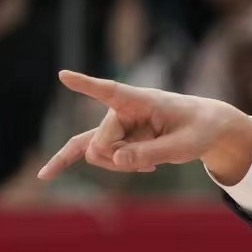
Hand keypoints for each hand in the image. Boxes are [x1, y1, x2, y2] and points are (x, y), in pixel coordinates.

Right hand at [38, 70, 251, 184]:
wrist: (205, 126)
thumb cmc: (198, 130)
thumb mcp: (183, 147)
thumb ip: (151, 153)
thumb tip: (114, 160)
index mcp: (141, 101)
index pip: (110, 91)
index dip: (87, 85)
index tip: (63, 75)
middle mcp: (121, 110)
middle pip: (100, 143)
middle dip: (118, 161)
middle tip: (150, 165)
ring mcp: (116, 125)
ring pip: (94, 153)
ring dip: (117, 166)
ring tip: (148, 164)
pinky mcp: (115, 138)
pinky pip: (86, 151)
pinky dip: (67, 162)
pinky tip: (46, 175)